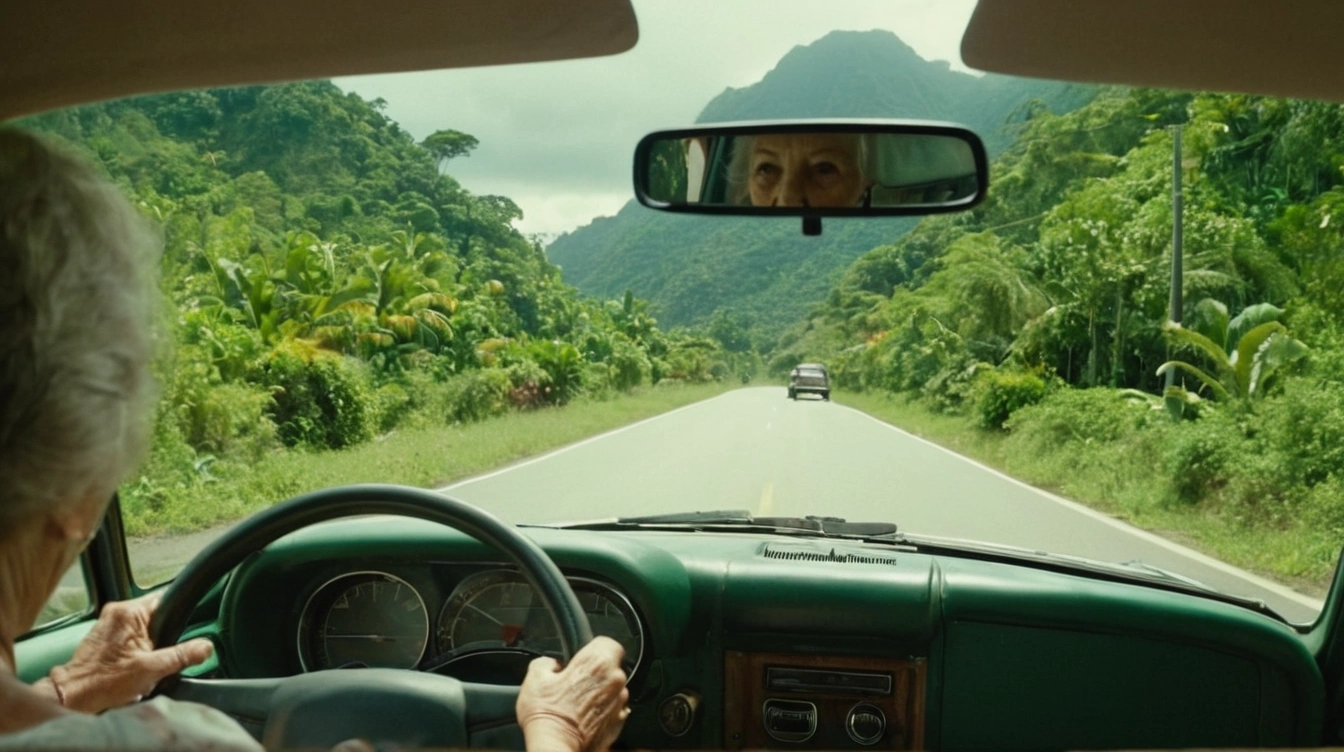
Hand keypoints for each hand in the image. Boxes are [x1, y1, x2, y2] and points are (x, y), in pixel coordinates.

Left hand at [43, 593, 212, 712]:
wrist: (73, 697)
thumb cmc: (104, 683)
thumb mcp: (152, 670)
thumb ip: (183, 655)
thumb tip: (206, 647)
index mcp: (129, 613)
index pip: (167, 600)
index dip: (178, 617)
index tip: (183, 631)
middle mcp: (117, 612)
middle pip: (157, 616)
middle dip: (163, 638)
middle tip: (158, 657)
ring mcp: (108, 623)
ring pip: (145, 628)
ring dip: (150, 646)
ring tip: (144, 665)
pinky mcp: (104, 635)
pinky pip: (131, 636)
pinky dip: (137, 650)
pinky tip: (132, 667)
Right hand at [516, 636, 629, 751]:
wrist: (555, 746)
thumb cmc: (547, 714)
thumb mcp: (535, 676)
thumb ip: (546, 662)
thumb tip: (552, 664)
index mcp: (597, 662)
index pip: (608, 643)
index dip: (593, 649)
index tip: (582, 658)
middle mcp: (614, 680)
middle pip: (611, 667)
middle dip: (595, 673)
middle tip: (574, 682)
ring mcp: (619, 703)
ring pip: (614, 689)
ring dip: (600, 693)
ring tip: (577, 703)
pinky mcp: (619, 723)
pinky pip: (614, 710)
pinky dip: (603, 711)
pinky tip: (584, 717)